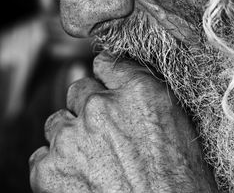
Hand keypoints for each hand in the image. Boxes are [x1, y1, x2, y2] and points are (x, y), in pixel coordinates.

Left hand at [29, 53, 217, 192]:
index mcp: (139, 91)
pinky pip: (42, 155)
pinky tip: (77, 179)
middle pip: (80, 89)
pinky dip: (55, 165)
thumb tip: (126, 83)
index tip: (104, 84)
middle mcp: (102, 106)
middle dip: (89, 106)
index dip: (106, 76)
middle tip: (103, 133)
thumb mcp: (179, 126)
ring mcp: (72, 136)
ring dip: (70, 135)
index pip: (107, 62)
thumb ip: (148, 94)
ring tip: (91, 161)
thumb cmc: (181, 185)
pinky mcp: (49, 169)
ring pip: (58, 121)